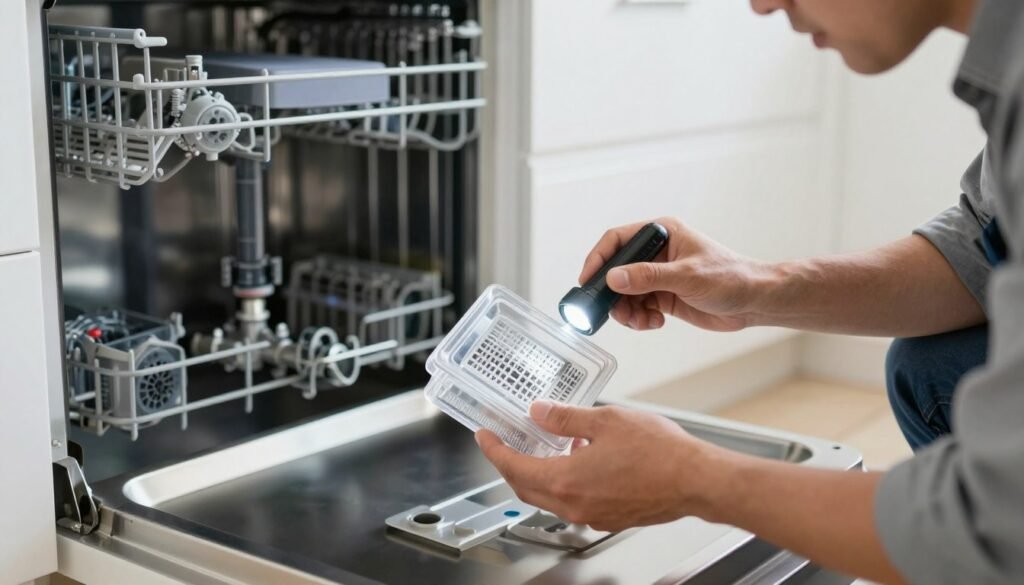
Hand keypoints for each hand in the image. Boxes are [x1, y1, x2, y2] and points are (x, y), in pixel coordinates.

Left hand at [475, 401, 719, 531]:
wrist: (697, 481)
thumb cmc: (659, 453)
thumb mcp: (604, 421)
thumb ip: (565, 418)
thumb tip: (539, 413)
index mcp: (566, 481)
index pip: (514, 468)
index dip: (494, 450)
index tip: (485, 436)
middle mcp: (574, 505)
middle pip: (526, 488)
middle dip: (511, 464)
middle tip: (504, 443)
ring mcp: (592, 515)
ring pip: (550, 497)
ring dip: (540, 473)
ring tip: (544, 446)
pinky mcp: (610, 517)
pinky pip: (574, 501)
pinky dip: (565, 482)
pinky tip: (579, 459)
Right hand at [581, 217, 770, 331]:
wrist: (754, 302)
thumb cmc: (731, 278)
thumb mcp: (687, 276)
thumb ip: (648, 277)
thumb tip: (614, 278)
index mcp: (662, 234)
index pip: (618, 240)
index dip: (599, 259)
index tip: (588, 281)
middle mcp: (657, 253)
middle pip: (617, 271)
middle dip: (613, 294)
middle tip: (615, 312)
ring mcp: (659, 276)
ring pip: (625, 293)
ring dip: (626, 310)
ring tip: (639, 321)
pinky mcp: (664, 296)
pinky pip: (638, 307)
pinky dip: (639, 318)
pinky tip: (654, 322)